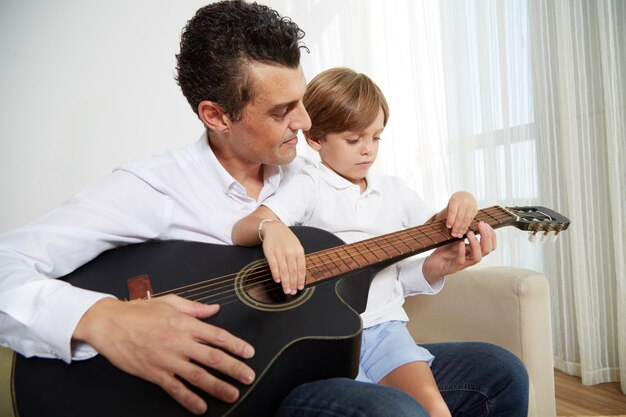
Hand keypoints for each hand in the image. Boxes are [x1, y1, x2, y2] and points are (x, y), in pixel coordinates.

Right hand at [73, 295, 255, 414]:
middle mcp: (179, 342)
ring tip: (233, 394)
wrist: (108, 323)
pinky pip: (175, 388)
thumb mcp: (169, 302)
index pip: (217, 335)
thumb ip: (195, 308)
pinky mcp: (154, 373)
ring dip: (217, 386)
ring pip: (198, 375)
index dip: (236, 345)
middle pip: (212, 357)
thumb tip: (215, 309)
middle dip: (234, 368)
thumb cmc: (138, 311)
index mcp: (185, 323)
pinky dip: (189, 399)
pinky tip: (201, 407)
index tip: (249, 352)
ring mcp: (167, 359)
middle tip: (249, 376)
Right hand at [261, 221, 305, 294]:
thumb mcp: (296, 246)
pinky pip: (274, 265)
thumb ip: (299, 259)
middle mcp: (290, 251)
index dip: (301, 279)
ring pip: (284, 270)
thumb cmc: (287, 239)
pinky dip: (276, 273)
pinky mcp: (270, 252)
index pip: (301, 268)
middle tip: (293, 292)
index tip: (300, 287)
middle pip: (292, 271)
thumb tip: (301, 276)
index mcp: (299, 250)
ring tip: (286, 290)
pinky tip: (278, 280)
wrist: (274, 228)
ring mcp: (280, 252)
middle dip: (293, 283)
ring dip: (285, 282)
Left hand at [423, 221, 495, 282]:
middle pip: (487, 250)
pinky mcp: (453, 267)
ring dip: (475, 244)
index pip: (490, 246)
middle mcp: (470, 258)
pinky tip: (460, 243)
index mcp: (473, 251)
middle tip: (481, 225)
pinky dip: (462, 251)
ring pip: (477, 257)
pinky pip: (460, 260)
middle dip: (486, 237)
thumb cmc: (444, 252)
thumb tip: (470, 219)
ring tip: (470, 233)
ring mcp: (462, 264)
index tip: (486, 224)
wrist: (432, 265)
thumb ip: (463, 233)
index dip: (492, 235)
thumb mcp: (455, 239)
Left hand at [443, 191, 477, 237]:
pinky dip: (466, 227)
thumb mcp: (450, 205)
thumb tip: (445, 228)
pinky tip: (463, 232)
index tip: (448, 226)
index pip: (453, 211)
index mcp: (455, 199)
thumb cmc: (455, 203)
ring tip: (458, 235)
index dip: (450, 219)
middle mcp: (464, 201)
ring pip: (466, 219)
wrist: (465, 196)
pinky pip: (470, 220)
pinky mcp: (475, 210)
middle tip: (453, 234)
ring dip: (462, 228)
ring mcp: (471, 205)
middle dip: (456, 227)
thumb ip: (448, 214)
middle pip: (460, 216)